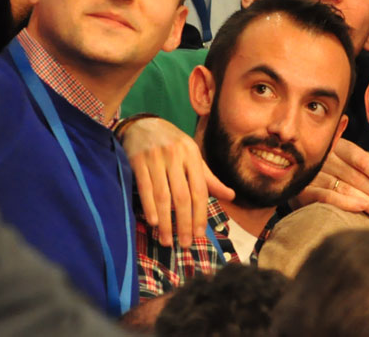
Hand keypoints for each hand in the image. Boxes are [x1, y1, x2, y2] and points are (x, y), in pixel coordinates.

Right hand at [121, 116, 233, 248]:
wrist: (143, 124)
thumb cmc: (172, 145)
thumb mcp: (193, 157)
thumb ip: (209, 178)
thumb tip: (231, 196)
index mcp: (192, 155)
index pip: (200, 190)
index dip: (200, 214)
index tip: (200, 234)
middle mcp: (176, 155)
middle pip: (182, 196)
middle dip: (185, 223)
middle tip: (186, 244)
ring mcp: (156, 157)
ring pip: (163, 195)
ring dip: (166, 222)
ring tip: (167, 240)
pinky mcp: (138, 160)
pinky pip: (145, 187)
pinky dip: (149, 206)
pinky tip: (154, 222)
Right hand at [296, 138, 368, 217]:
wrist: (296, 182)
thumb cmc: (332, 172)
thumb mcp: (352, 164)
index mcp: (336, 145)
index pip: (359, 157)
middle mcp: (323, 157)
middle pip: (353, 174)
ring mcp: (311, 174)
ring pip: (343, 187)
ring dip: (365, 200)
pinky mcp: (302, 191)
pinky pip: (325, 197)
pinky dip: (344, 203)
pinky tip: (360, 208)